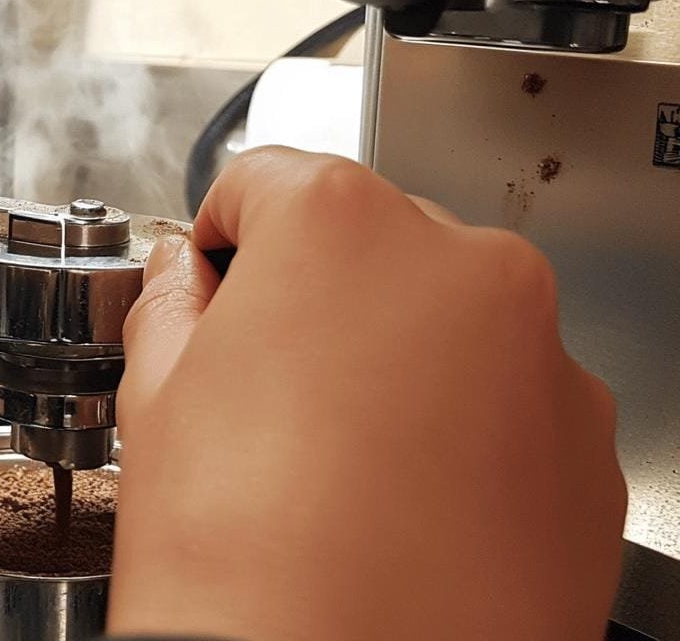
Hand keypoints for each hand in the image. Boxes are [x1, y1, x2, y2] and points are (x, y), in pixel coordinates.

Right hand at [109, 147, 624, 640]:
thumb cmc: (243, 565)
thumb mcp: (161, 403)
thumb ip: (171, 306)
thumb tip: (182, 280)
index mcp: (346, 228)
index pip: (265, 179)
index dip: (221, 241)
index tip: (214, 287)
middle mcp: (467, 271)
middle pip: (368, 247)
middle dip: (315, 300)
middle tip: (265, 395)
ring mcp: (544, 362)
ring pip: (445, 326)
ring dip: (392, 366)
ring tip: (332, 465)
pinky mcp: (585, 452)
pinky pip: (507, 405)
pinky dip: (457, 434)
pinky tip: (396, 503)